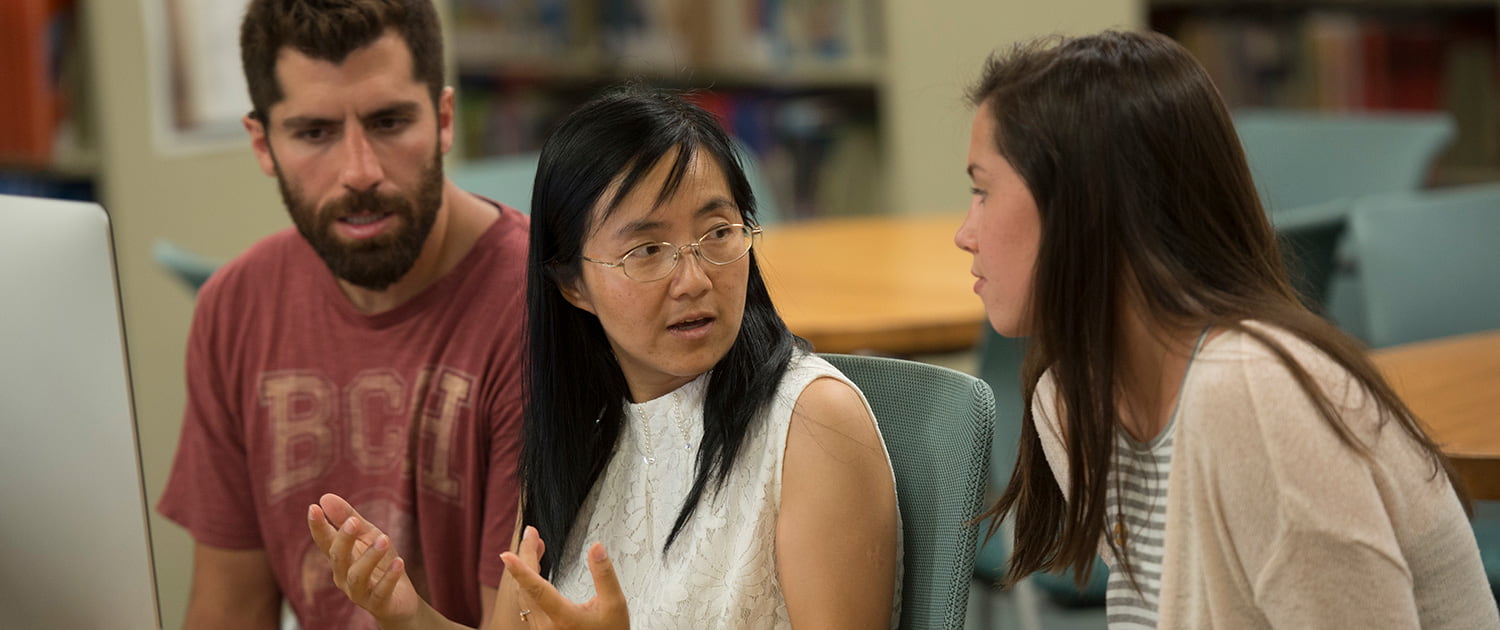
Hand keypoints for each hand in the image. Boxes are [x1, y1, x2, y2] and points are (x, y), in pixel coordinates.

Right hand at [307, 493, 422, 625]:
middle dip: (344, 539)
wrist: (400, 600)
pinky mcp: (378, 604)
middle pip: (338, 557)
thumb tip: (325, 497)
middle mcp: (343, 576)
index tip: (313, 508)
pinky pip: (381, 591)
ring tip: (384, 539)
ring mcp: (359, 592)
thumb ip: (348, 518)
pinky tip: (399, 562)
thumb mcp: (368, 536)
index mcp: (340, 558)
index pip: (325, 541)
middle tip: (353, 521)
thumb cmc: (381, 563)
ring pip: (357, 576)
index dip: (318, 526)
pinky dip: (389, 577)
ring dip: (369, 556)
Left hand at [499, 526, 628, 628]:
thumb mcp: (615, 604)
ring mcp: (541, 629)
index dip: (521, 570)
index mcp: (563, 618)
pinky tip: (535, 571)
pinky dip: (528, 582)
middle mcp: (547, 626)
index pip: (537, 589)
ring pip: (524, 595)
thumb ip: (604, 574)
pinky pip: (527, 602)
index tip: (506, 555)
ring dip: (527, 567)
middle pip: (526, 586)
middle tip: (531, 533)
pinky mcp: (541, 629)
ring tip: (536, 545)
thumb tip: (596, 547)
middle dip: (527, 555)